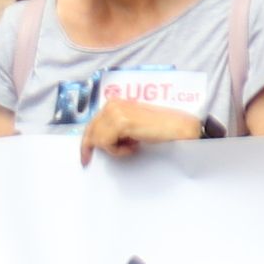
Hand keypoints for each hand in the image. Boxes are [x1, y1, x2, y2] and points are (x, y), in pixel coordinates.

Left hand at [82, 100, 208, 159]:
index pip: (92, 123)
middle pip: (90, 131)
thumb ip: (117, 128)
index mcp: (115, 103)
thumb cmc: (159, 128)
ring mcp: (116, 112)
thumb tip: (98, 141)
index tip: (85, 156)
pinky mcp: (121, 122)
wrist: (178, 128)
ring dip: (113, 149)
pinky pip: (106, 144)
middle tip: (90, 161)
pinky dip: (118, 151)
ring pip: (98, 139)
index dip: (87, 141)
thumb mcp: (133, 125)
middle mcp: (113, 104)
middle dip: (92, 147)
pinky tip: (134, 147)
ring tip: (132, 146)